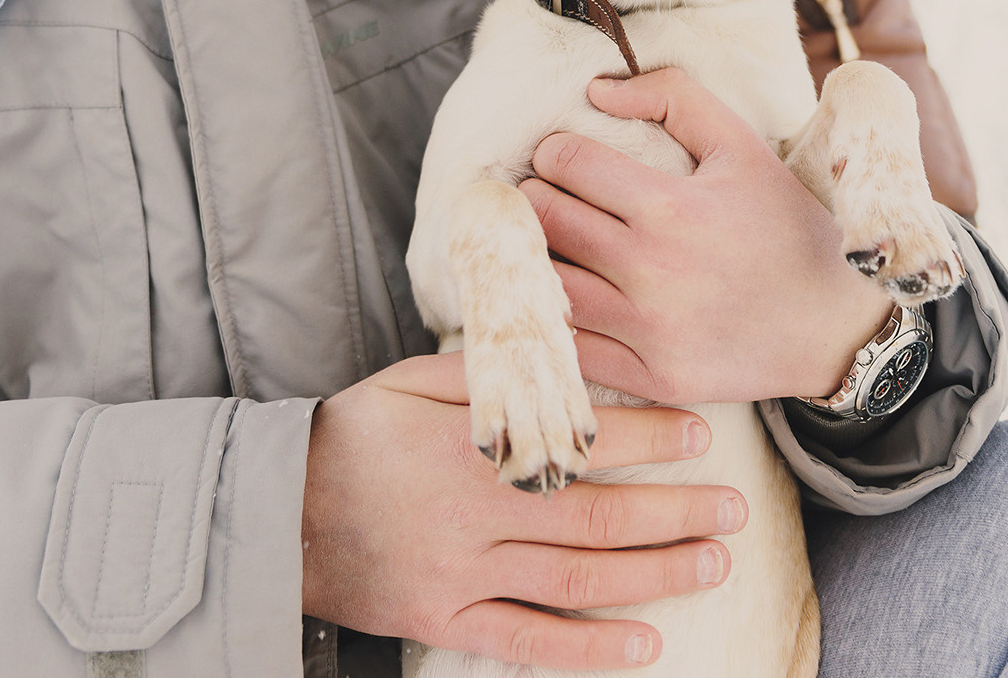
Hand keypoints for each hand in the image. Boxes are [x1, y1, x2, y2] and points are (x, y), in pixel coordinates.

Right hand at [302, 352, 745, 670]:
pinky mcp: (445, 619)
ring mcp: (464, 573)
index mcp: (474, 444)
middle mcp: (478, 512)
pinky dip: (590, 649)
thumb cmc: (351, 435)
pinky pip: (528, 641)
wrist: (274, 511)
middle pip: (598, 515)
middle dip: (676, 510)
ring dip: (655, 574)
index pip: (583, 438)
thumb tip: (555, 357)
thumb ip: (484, 374)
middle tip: (733, 506)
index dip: (650, 436)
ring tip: (713, 563)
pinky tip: (645, 645)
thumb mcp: (410, 380)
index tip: (701, 430)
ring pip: (578, 579)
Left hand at [522, 68, 893, 403]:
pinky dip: (559, 319)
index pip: (566, 163)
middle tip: (547, 197)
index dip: (555, 152)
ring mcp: (649, 330)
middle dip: (536, 198)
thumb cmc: (786, 226)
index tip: (565, 159)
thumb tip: (596, 90)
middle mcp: (652, 269)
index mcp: (671, 207)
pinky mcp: (652, 376)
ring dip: (538, 257)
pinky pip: (572, 346)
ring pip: (547, 283)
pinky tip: (570, 298)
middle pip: (545, 220)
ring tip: (553, 245)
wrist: (835, 325)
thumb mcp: (743, 146)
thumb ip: (674, 97)